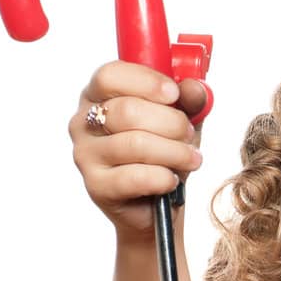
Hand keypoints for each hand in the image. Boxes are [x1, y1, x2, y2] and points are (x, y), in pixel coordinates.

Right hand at [69, 59, 208, 243]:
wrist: (157, 205)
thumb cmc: (163, 154)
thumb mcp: (181, 121)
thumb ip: (189, 100)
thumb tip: (196, 88)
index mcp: (98, 95)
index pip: (110, 75)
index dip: (146, 82)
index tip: (175, 94)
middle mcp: (83, 122)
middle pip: (126, 110)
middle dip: (170, 122)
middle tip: (189, 134)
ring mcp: (85, 154)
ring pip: (134, 144)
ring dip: (173, 152)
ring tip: (191, 159)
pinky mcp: (95, 186)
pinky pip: (134, 177)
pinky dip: (162, 178)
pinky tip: (171, 180)